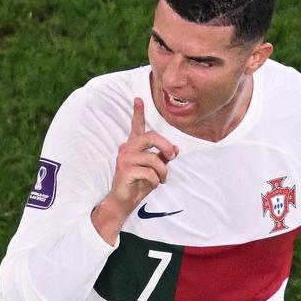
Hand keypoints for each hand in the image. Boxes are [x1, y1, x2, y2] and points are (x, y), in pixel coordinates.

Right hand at [110, 97, 177, 213]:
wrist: (124, 201)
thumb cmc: (138, 184)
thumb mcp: (154, 169)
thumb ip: (163, 157)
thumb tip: (176, 149)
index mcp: (134, 146)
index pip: (136, 126)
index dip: (138, 112)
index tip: (138, 99)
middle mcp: (127, 148)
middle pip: (151, 137)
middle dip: (166, 146)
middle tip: (172, 156)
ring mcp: (125, 158)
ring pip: (153, 159)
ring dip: (162, 172)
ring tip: (161, 179)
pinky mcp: (125, 170)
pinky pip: (149, 172)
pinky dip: (155, 180)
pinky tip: (152, 184)